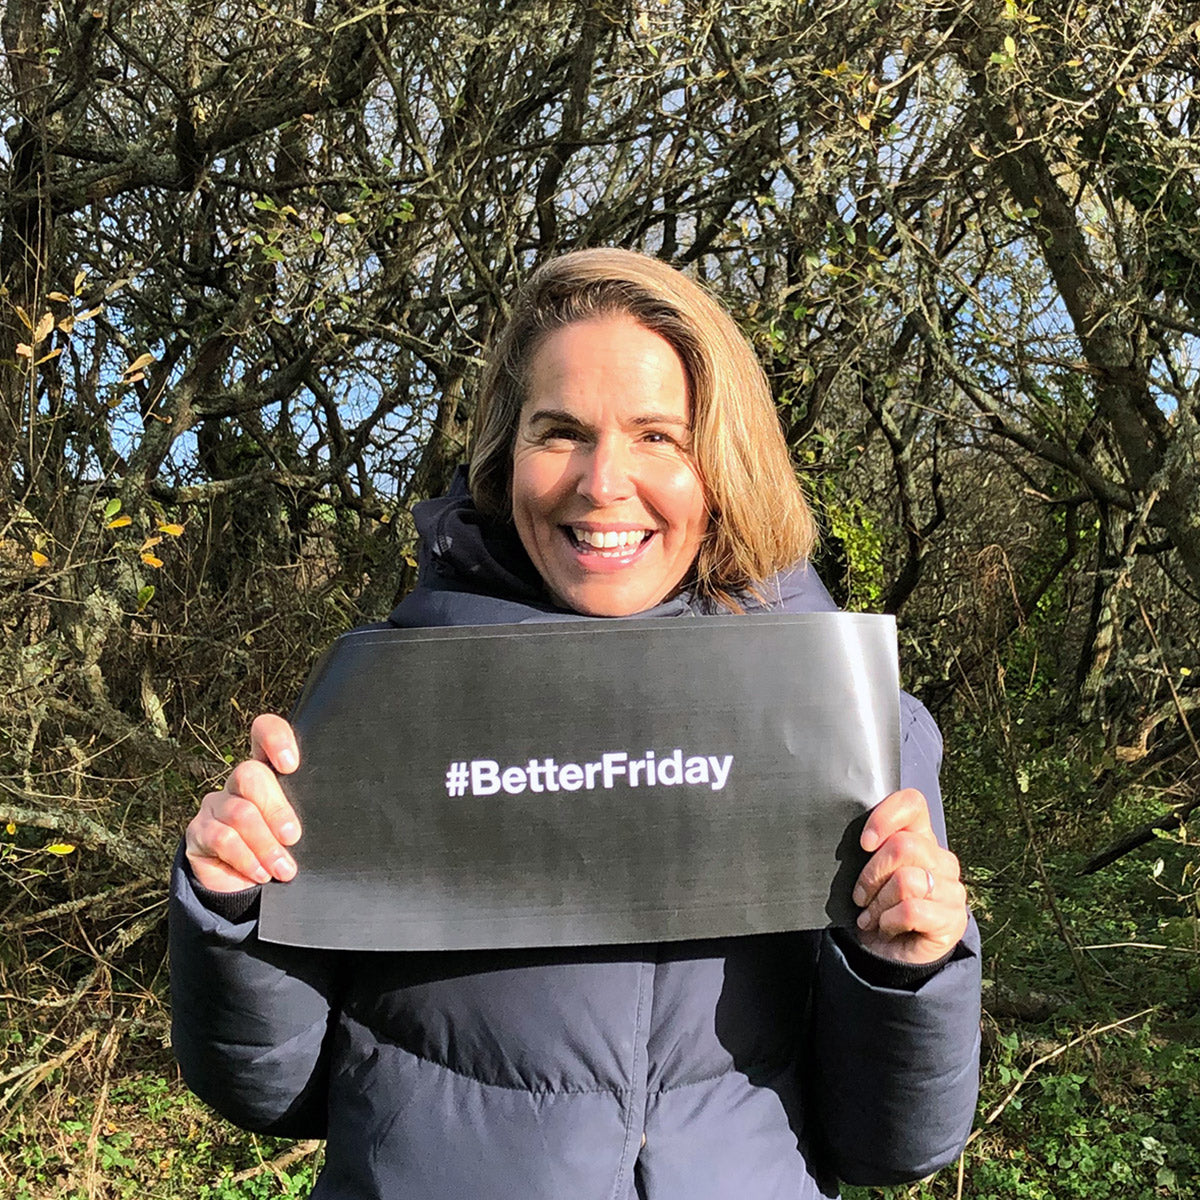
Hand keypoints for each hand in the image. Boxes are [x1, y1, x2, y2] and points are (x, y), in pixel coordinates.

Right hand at [185, 714, 301, 892]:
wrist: (249, 889)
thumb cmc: (286, 849)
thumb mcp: (301, 829)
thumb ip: (310, 813)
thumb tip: (331, 818)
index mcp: (270, 771)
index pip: (265, 733)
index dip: (274, 738)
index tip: (291, 765)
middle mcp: (240, 782)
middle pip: (251, 774)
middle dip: (276, 808)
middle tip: (293, 836)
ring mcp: (217, 804)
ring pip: (240, 813)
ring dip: (266, 845)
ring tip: (284, 869)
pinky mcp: (200, 831)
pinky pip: (223, 838)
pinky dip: (247, 858)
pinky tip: (261, 873)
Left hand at [851, 788, 967, 964]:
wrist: (895, 956)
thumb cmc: (878, 907)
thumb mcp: (871, 874)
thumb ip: (870, 852)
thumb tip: (858, 840)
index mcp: (921, 838)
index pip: (912, 804)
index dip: (885, 817)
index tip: (864, 843)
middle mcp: (941, 860)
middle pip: (903, 846)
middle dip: (871, 875)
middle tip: (861, 897)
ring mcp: (951, 890)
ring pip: (906, 880)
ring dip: (879, 903)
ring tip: (873, 916)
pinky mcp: (952, 920)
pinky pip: (911, 910)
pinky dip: (889, 921)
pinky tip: (887, 928)